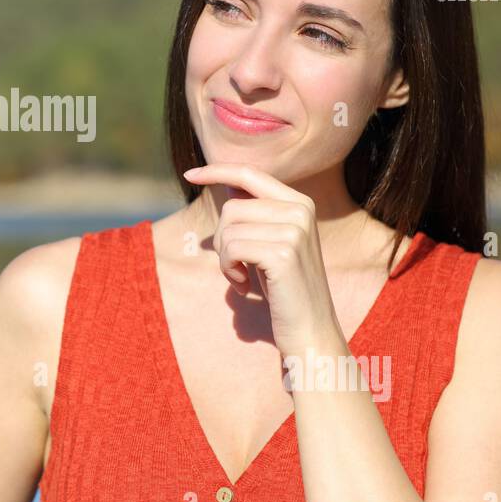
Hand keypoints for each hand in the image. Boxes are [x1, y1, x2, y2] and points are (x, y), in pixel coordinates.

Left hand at [182, 162, 339, 355]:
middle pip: (231, 207)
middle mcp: (301, 210)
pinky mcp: (284, 253)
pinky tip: (244, 286)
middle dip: (222, 239)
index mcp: (300, 203)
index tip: (190, 174)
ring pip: (229, 229)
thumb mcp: (270, 243)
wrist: (310, 330)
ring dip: (225, 258)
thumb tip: (228, 185)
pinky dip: (229, 270)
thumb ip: (254, 214)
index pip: (250, 173)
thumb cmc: (284, 289)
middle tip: (235, 265)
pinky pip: (232, 249)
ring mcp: (295, 230)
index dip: (217, 170)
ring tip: (242, 277)